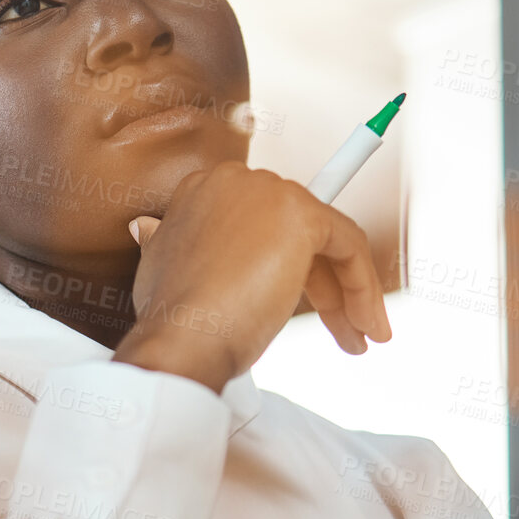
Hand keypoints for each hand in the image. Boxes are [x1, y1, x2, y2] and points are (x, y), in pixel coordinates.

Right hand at [113, 161, 391, 392]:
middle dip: (321, 285)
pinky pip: (349, 246)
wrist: (181, 337)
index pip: (262, 223)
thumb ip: (167, 243)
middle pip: (299, 232)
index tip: (299, 292)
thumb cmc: (172, 318)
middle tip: (338, 328)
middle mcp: (235, 181)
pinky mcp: (302, 214)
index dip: (285, 265)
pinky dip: (363, 285)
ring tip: (355, 337)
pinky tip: (368, 319)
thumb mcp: (160, 268)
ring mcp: (270, 193)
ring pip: (328, 240)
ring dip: (347, 293)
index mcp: (201, 191)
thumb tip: (150, 229)